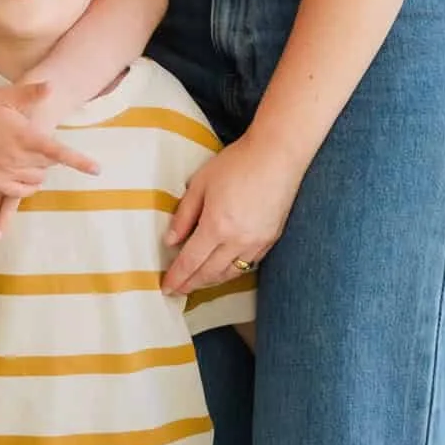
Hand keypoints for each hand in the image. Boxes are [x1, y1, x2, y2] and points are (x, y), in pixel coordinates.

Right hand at [0, 83, 96, 202]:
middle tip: (40, 145)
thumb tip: (52, 87)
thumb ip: (30, 93)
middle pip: (47, 165)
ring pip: (34, 180)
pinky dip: (26, 189)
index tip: (97, 169)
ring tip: (32, 161)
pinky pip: (17, 192)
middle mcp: (16, 157)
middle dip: (49, 157)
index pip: (58, 152)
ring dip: (39, 172)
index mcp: (23, 135)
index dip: (79, 161)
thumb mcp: (3, 95)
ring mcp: (3, 171)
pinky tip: (26, 182)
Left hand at [161, 131, 304, 296]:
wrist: (278, 154)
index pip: (191, 261)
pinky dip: (233, 270)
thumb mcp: (201, 184)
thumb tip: (170, 241)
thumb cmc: (237, 163)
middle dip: (191, 284)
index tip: (166, 288)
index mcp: (216, 226)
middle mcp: (237, 240)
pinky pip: (249, 264)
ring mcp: (257, 242)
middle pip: (210, 273)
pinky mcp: (271, 239)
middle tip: (178, 290)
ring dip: (212, 281)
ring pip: (231, 273)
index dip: (177, 278)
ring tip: (198, 282)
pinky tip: (225, 269)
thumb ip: (184, 214)